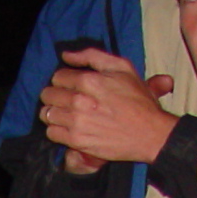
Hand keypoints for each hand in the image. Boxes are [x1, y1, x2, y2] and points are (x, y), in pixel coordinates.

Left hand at [40, 49, 178, 168]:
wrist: (149, 133)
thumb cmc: (138, 99)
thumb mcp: (122, 67)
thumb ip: (92, 56)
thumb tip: (66, 55)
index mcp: (89, 81)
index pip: (58, 77)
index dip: (63, 80)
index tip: (70, 85)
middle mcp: (79, 101)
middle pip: (48, 95)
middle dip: (55, 95)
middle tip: (66, 99)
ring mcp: (76, 123)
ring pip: (47, 114)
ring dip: (53, 112)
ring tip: (65, 113)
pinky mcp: (76, 141)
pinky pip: (51, 133)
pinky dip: (56, 129)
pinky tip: (67, 127)